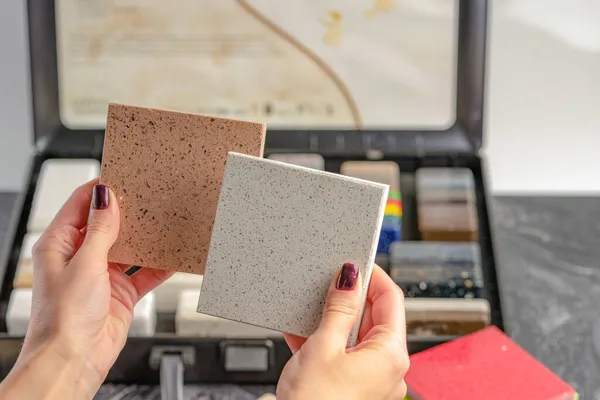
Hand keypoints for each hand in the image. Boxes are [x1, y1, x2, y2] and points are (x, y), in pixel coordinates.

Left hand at [0, 179, 172, 398]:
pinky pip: (144, 273)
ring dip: (145, 239)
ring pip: (128, 248)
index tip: (123, 176)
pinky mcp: (121, 293)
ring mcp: (102, 275)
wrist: (74, 360)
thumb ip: (101, 230)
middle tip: (150, 196)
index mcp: (59, 245)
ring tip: (164, 222)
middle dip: (128, 212)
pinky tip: (173, 257)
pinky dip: (159, 266)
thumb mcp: (85, 264)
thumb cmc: (63, 318)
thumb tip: (107, 198)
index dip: (101, 189)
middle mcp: (80, 258)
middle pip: (107, 224)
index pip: (81, 205)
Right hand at [278, 264, 408, 399]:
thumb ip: (339, 308)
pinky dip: (326, 341)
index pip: (392, 300)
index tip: (356, 261)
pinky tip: (304, 332)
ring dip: (333, 320)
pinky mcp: (352, 387)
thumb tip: (350, 277)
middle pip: (375, 318)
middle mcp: (388, 369)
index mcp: (391, 355)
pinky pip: (343, 355)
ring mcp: (371, 380)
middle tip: (329, 282)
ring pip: (355, 336)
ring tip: (312, 308)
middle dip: (350, 298)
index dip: (374, 276)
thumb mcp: (323, 345)